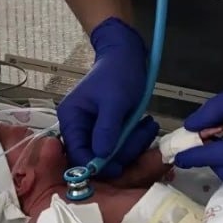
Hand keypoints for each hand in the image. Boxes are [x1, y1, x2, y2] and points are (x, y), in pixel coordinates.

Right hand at [57, 17, 158, 178]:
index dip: (96, 165)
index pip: (77, 154)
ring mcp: (95, 128)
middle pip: (96, 155)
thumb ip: (106, 129)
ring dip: (134, 143)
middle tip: (144, 132)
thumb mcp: (114, 101)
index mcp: (72, 118)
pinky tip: (147, 124)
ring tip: (150, 124)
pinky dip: (135, 137)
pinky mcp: (110, 128)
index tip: (119, 167)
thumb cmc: (118, 72)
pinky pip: (121, 143)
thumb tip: (100, 157)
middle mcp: (79, 126)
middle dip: (123, 150)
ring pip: (112, 152)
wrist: (128, 54)